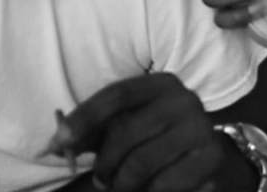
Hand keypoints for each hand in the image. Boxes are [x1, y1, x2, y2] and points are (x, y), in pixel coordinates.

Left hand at [52, 74, 223, 191]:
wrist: (211, 158)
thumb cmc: (159, 139)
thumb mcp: (130, 126)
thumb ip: (95, 131)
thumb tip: (55, 145)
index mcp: (162, 84)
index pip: (117, 95)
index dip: (85, 116)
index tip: (60, 139)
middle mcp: (185, 100)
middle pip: (126, 132)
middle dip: (104, 162)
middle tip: (100, 178)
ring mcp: (201, 129)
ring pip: (141, 164)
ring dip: (122, 182)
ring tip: (121, 185)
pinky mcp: (211, 159)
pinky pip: (163, 185)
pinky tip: (151, 188)